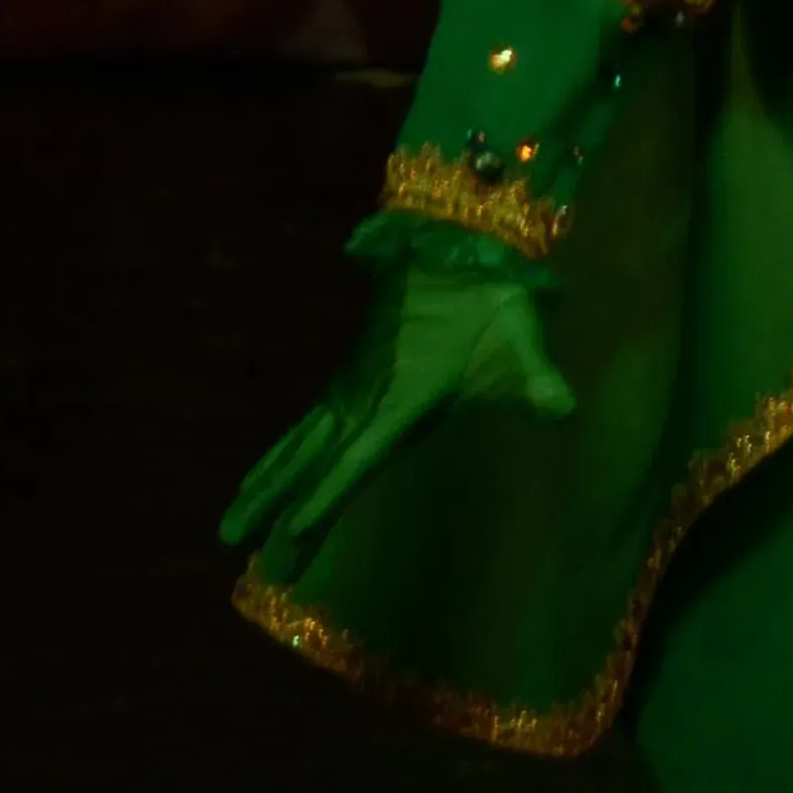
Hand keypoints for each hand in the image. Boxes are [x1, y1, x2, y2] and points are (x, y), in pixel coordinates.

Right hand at [220, 259, 575, 553]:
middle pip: (310, 462)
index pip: (356, 461)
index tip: (288, 536)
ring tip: (229, 527)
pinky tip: (259, 479)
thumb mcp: (521, 340)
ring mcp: (352, 389)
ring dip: (263, 485)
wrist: (460, 248)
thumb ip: (537, 378)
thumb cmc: (494, 302)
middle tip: (229, 544)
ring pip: (298, 448)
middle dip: (270, 504)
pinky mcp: (350, 380)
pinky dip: (278, 458)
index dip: (323, 499)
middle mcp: (366, 399)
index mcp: (401, 400)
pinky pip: (305, 430)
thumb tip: (563, 406)